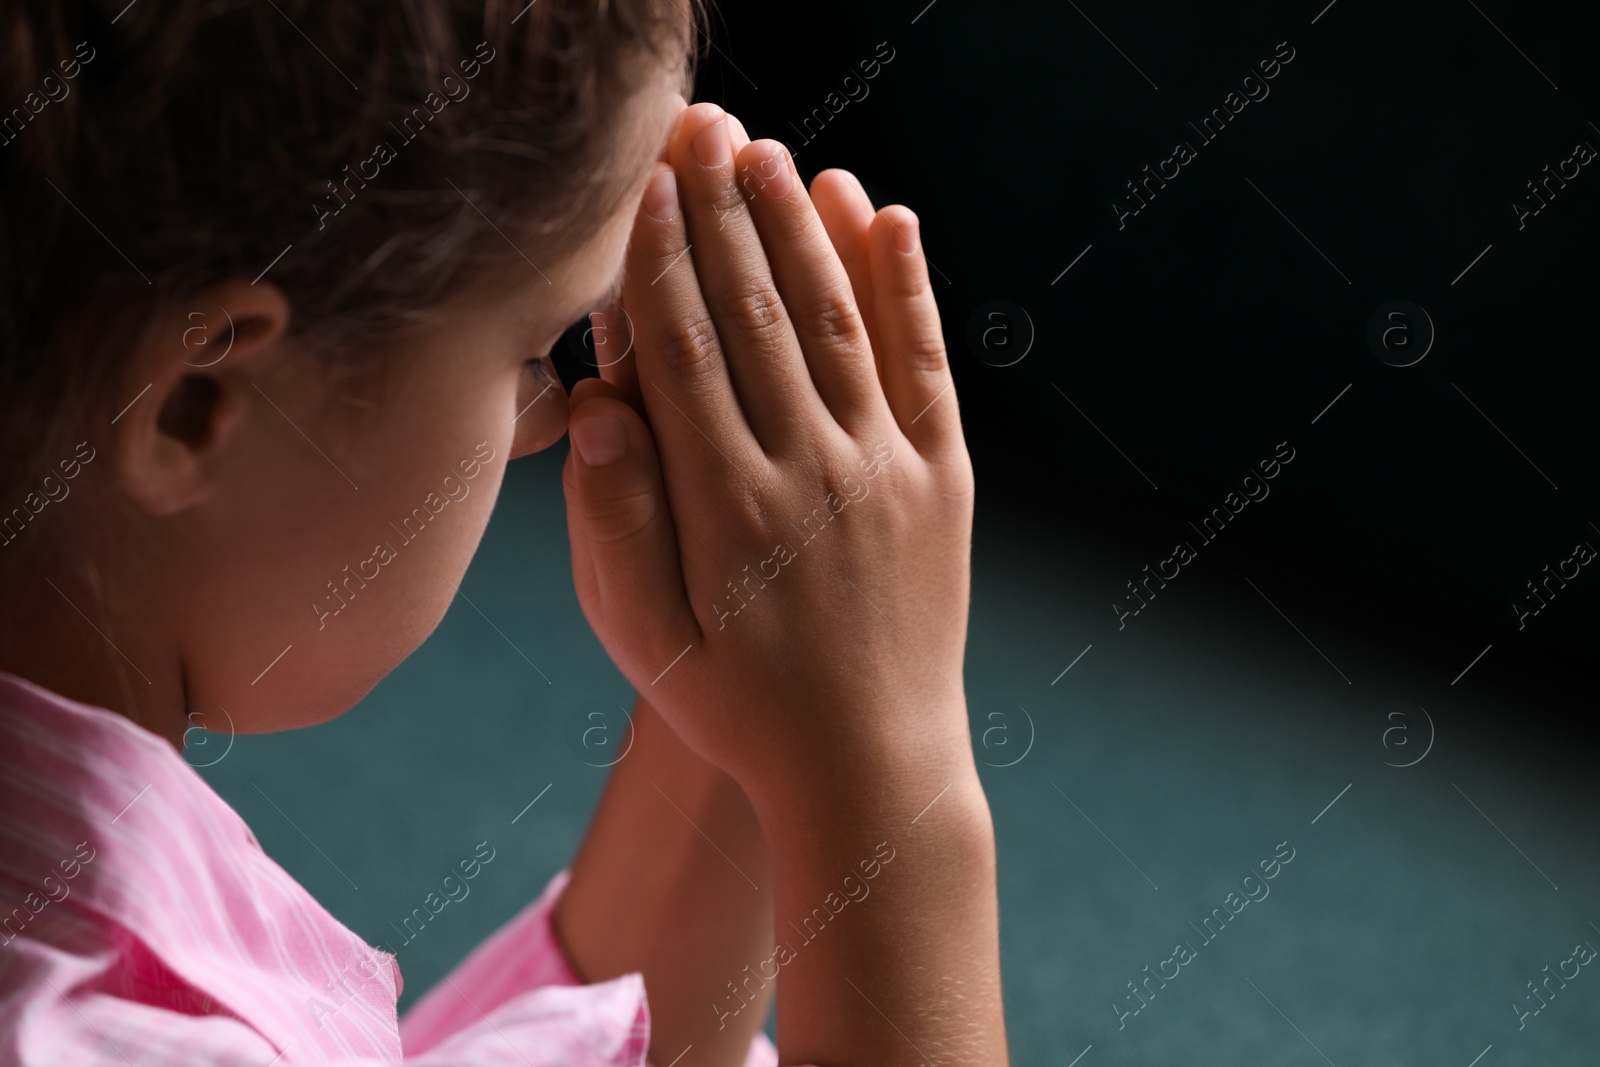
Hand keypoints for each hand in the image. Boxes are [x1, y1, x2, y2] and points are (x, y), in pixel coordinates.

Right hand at [561, 101, 974, 803]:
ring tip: (773, 153)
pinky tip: (889, 217)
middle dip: (726, 211)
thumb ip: (615, 525)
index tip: (648, 183)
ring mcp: (887, 472)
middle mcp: (812, 470)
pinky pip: (924, 367)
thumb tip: (600, 409)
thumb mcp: (647, 641)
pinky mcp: (943, 483)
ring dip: (804, 228)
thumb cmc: (740, 707)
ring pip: (838, 322)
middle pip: (759, 314)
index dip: (662, 258)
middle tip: (703, 126)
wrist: (871, 769)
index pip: (685, 351)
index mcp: (729, 505)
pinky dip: (910, 288)